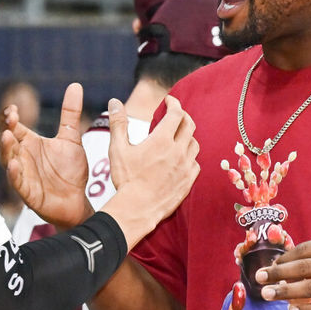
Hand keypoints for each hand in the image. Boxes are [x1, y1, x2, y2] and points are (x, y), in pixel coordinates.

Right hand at [0, 81, 90, 228]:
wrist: (78, 201)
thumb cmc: (70, 171)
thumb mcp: (71, 139)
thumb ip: (70, 113)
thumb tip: (75, 85)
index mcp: (29, 143)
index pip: (12, 126)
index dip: (8, 117)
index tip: (12, 109)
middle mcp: (22, 157)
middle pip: (5, 140)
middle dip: (5, 129)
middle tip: (10, 119)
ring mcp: (22, 174)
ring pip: (7, 159)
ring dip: (6, 148)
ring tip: (7, 137)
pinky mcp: (27, 192)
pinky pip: (17, 182)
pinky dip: (14, 173)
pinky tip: (14, 164)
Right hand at [101, 96, 199, 246]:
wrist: (137, 209)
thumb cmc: (125, 179)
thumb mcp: (117, 149)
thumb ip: (118, 123)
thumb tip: (115, 101)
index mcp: (161, 140)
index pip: (176, 113)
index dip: (174, 103)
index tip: (169, 100)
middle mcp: (178, 151)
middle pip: (189, 125)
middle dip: (183, 116)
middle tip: (175, 115)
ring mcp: (186, 166)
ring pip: (194, 144)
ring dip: (187, 136)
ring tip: (178, 137)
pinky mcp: (189, 181)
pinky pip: (196, 163)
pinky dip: (190, 157)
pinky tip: (182, 159)